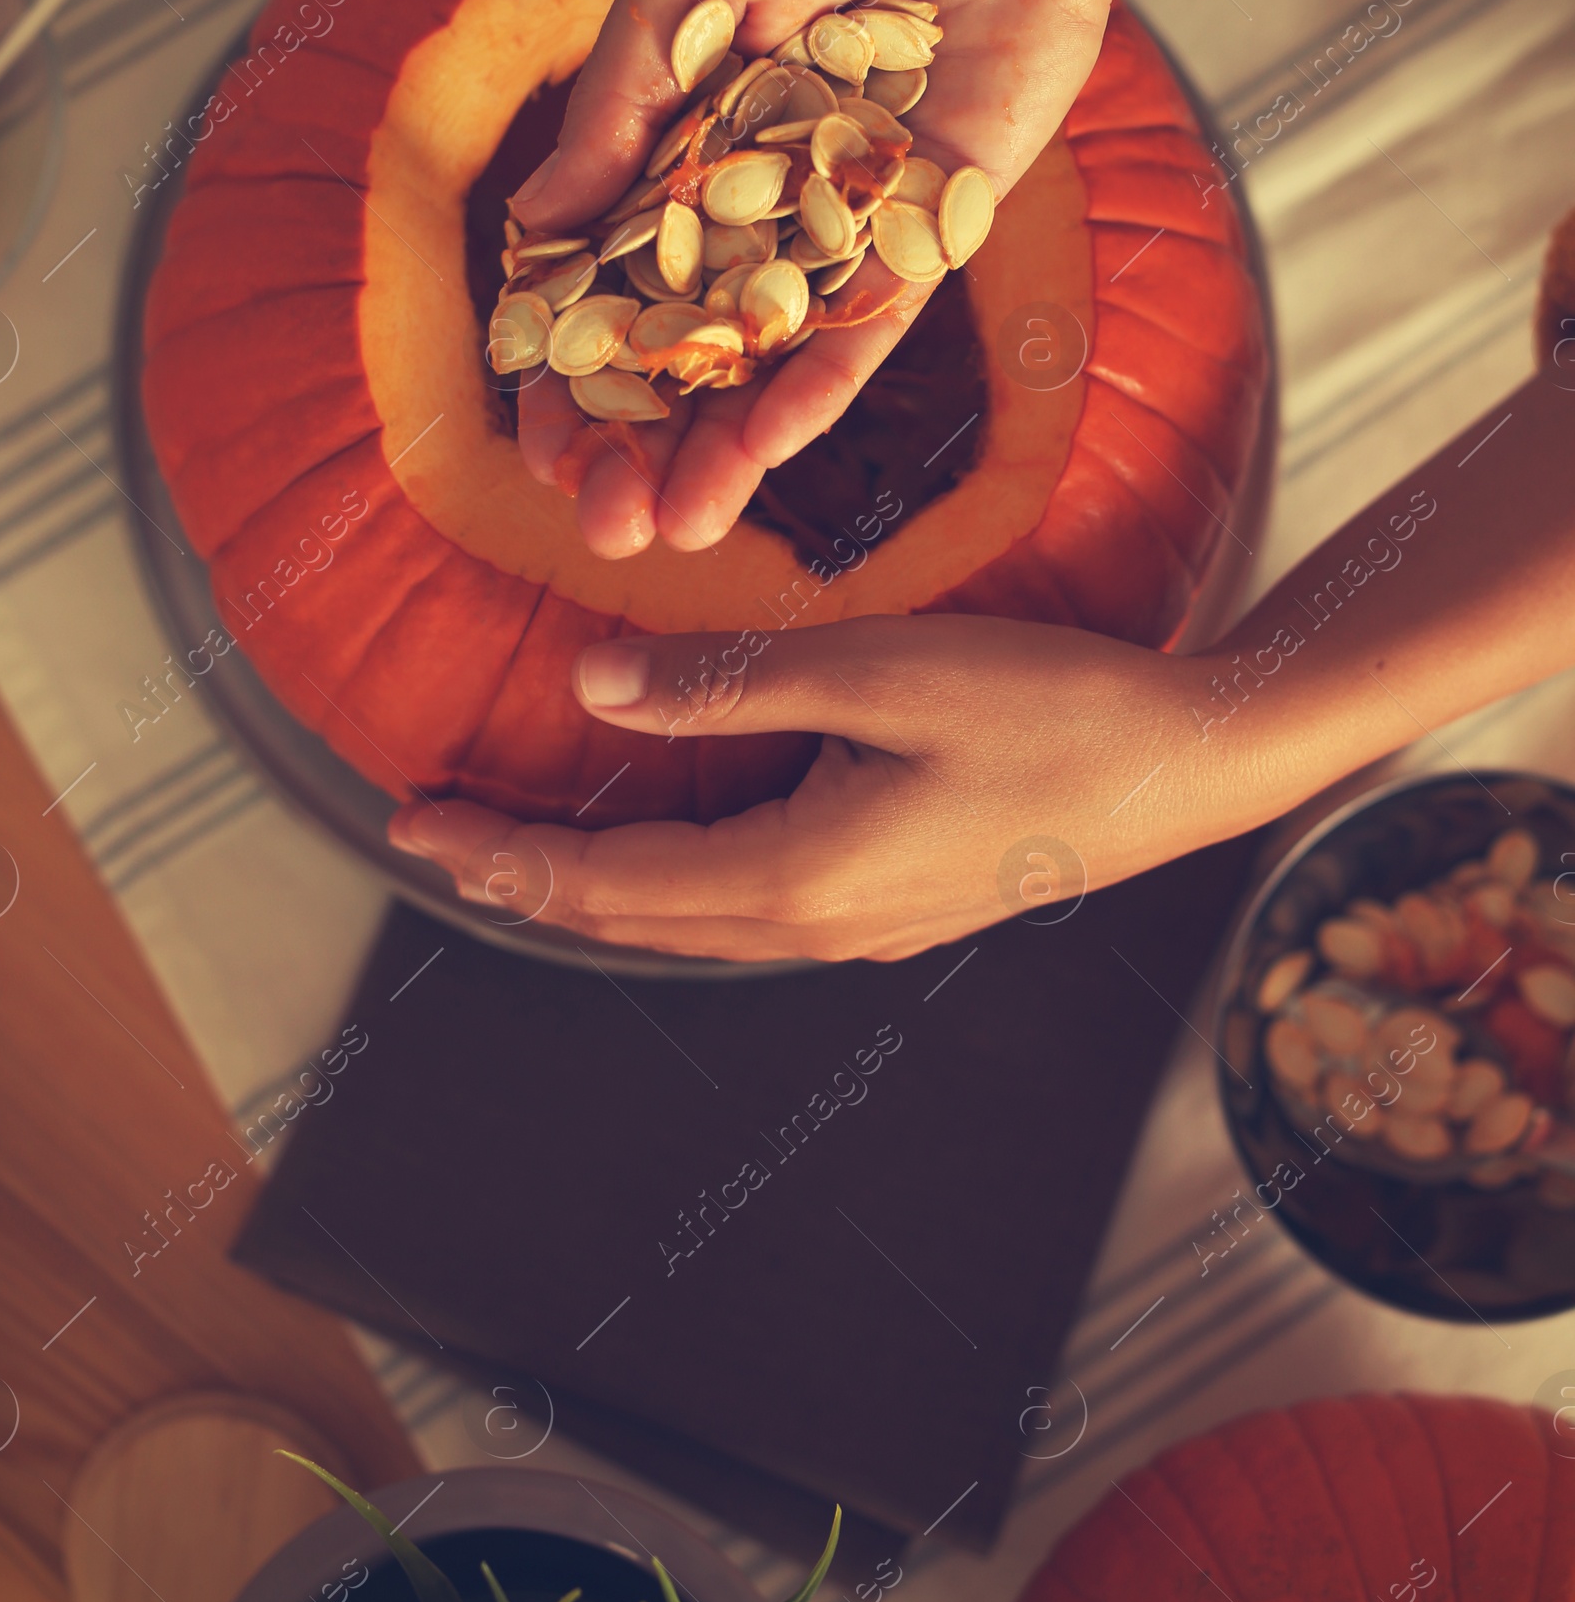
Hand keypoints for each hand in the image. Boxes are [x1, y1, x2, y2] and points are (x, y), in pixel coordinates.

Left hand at [387, 615, 1224, 963]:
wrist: (1187, 770)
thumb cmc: (1050, 709)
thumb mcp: (883, 672)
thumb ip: (729, 684)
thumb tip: (592, 684)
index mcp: (799, 875)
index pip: (607, 879)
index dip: (502, 855)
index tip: (414, 822)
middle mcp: (816, 924)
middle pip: (631, 917)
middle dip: (522, 881)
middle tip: (431, 839)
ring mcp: (859, 929)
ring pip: (684, 922)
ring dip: (588, 890)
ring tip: (512, 856)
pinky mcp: (892, 907)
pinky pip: (742, 911)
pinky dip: (664, 886)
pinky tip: (655, 855)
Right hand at [507, 0, 1372, 562]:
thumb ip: (619, 110)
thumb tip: (535, 232)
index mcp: (683, 134)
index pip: (610, 278)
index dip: (571, 366)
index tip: (535, 442)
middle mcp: (761, 190)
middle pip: (688, 342)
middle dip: (641, 437)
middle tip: (599, 521)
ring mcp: (848, 214)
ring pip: (774, 356)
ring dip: (724, 445)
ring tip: (673, 530)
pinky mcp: (936, 220)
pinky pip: (875, 322)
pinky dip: (822, 384)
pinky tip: (768, 453)